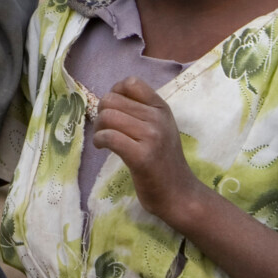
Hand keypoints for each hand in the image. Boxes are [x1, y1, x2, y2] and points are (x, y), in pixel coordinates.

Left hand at [92, 76, 202, 220]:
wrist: (179, 194)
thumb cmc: (163, 161)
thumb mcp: (159, 128)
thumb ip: (140, 111)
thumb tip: (108, 98)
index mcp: (161, 108)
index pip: (131, 82)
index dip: (115, 93)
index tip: (114, 110)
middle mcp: (158, 118)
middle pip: (111, 100)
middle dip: (101, 113)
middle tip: (105, 129)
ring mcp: (151, 136)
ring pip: (107, 116)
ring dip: (98, 128)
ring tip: (103, 140)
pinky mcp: (141, 156)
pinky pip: (109, 137)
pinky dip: (99, 141)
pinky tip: (103, 148)